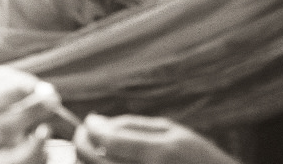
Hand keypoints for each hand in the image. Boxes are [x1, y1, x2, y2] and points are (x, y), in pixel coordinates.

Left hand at [75, 114, 237, 163]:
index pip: (108, 139)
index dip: (92, 128)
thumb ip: (135, 126)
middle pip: (94, 160)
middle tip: (84, 134)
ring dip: (86, 160)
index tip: (89, 122)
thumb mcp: (176, 133)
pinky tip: (105, 163)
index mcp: (160, 154)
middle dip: (82, 143)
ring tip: (93, 150)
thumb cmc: (199, 160)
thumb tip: (98, 122)